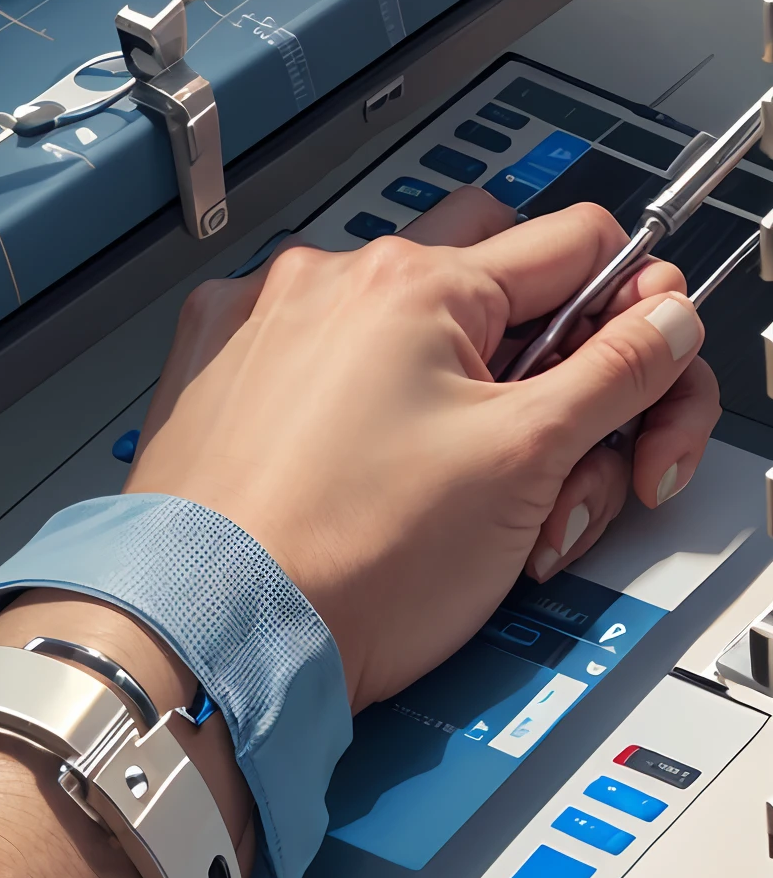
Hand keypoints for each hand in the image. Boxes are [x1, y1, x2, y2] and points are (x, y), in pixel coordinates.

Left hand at [125, 193, 719, 713]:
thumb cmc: (348, 563)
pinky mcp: (217, 369)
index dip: (628, 311)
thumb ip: (616, 374)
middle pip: (492, 275)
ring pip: (408, 327)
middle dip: (542, 355)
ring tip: (455, 493)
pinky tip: (370, 476)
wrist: (215, 635)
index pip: (577, 242)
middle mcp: (329, 277)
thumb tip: (663, 323)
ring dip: (455, 392)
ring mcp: (264, 320)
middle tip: (551, 443)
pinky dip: (358, 402)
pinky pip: (319, 355)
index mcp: (416, 281)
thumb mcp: (525, 464)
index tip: (636, 370)